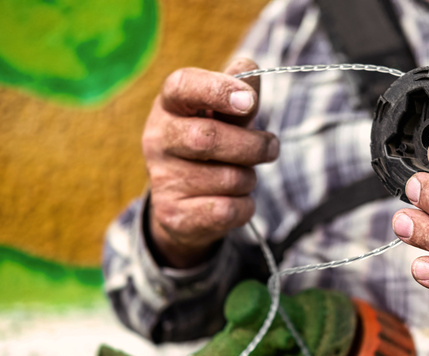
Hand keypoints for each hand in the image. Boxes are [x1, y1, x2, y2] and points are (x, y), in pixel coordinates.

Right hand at [143, 59, 278, 267]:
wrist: (183, 206)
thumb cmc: (210, 147)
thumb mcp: (223, 116)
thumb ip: (239, 92)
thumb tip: (249, 68)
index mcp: (170, 105)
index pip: (183, 86)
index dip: (217, 90)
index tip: (249, 101)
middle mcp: (157, 138)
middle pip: (208, 138)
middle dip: (252, 145)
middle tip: (271, 147)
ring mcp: (162, 178)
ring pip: (228, 178)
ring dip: (248, 178)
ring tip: (240, 176)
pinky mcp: (174, 214)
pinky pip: (228, 209)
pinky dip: (244, 206)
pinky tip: (233, 201)